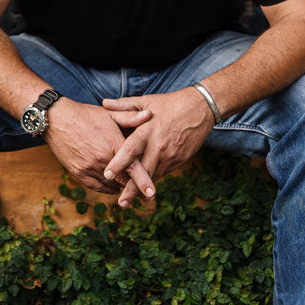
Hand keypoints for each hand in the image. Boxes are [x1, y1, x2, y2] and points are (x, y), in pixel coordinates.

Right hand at [44, 98, 155, 196]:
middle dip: (135, 187)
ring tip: (133, 191)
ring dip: (122, 188)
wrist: (57, 119)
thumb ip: (130, 117)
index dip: (144, 181)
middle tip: (147, 194)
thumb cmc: (86, 114)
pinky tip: (115, 188)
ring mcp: (89, 167)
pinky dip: (108, 189)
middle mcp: (102, 158)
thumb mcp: (110, 113)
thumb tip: (150, 115)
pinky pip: (97, 186)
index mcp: (113, 144)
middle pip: (124, 180)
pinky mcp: (79, 172)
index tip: (152, 194)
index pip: (133, 167)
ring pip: (111, 185)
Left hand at [101, 88, 214, 205]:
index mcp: (147, 130)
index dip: (118, 163)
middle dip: (132, 188)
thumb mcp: (147, 101)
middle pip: (143, 170)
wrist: (200, 108)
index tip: (106, 174)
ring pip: (154, 175)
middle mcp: (158, 145)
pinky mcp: (179, 159)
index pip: (130, 149)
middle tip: (121, 203)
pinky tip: (144, 190)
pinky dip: (153, 180)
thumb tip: (104, 103)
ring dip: (142, 189)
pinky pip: (163, 172)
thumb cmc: (170, 103)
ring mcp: (170, 154)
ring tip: (129, 201)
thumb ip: (124, 105)